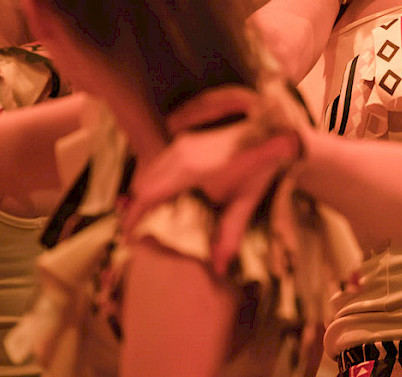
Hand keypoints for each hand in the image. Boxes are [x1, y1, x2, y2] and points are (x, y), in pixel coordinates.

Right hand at [127, 123, 300, 273]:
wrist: (273, 132)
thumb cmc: (260, 168)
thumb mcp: (245, 202)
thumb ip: (230, 235)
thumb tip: (219, 269)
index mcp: (190, 168)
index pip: (148, 194)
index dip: (133, 216)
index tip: (128, 237)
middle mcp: (180, 152)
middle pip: (144, 183)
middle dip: (136, 208)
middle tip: (136, 233)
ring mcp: (181, 142)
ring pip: (149, 171)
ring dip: (144, 194)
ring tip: (145, 219)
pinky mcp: (184, 139)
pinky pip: (159, 163)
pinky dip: (153, 182)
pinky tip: (162, 199)